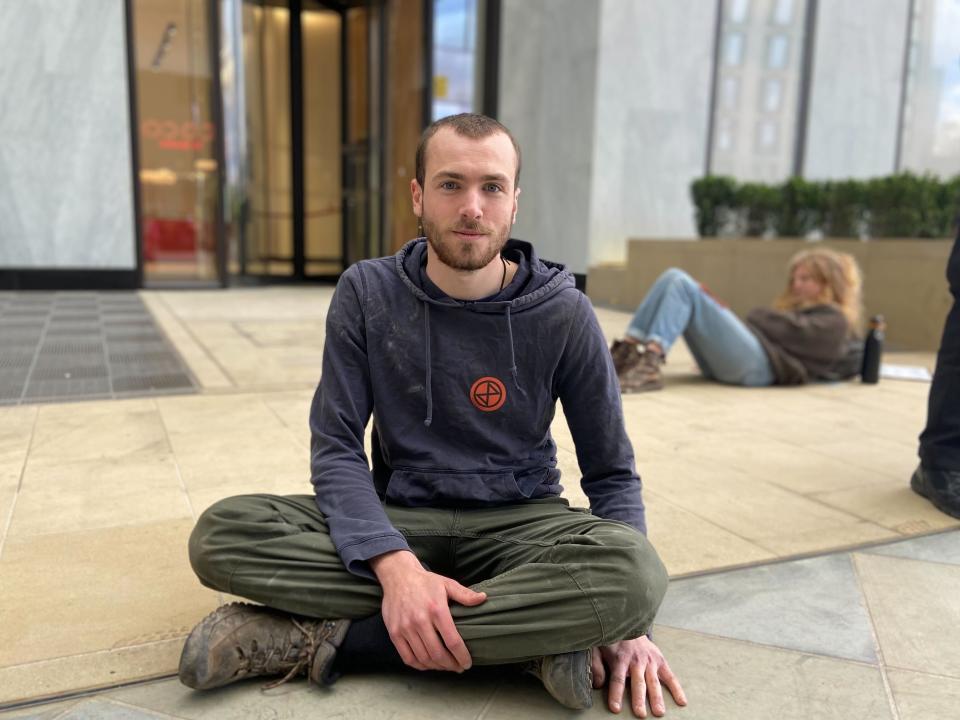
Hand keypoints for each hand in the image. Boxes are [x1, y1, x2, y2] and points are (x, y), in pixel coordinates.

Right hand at [370, 550, 486, 671]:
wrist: (398, 576)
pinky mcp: (394, 633)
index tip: (467, 663)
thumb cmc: (425, 582)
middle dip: (451, 665)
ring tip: (445, 666)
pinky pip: (407, 657)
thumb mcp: (447, 584)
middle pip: (437, 654)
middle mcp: (420, 620)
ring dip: (437, 667)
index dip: (462, 656)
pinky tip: (428, 663)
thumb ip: (465, 594)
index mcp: (437, 609)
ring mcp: (405, 628)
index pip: (452, 641)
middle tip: (458, 667)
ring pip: (423, 658)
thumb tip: (483, 598)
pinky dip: (420, 665)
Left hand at [591, 636, 685, 716]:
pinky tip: (681, 701)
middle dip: (639, 699)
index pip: (617, 679)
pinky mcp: (660, 660)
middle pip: (638, 683)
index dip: (616, 694)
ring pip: (653, 682)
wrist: (628, 623)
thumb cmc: (612, 640)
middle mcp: (636, 660)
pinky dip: (677, 689)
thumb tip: (598, 685)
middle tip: (641, 714)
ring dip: (656, 698)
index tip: (615, 708)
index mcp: (619, 658)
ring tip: (659, 712)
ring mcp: (650, 661)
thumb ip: (596, 665)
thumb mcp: (597, 648)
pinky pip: (670, 676)